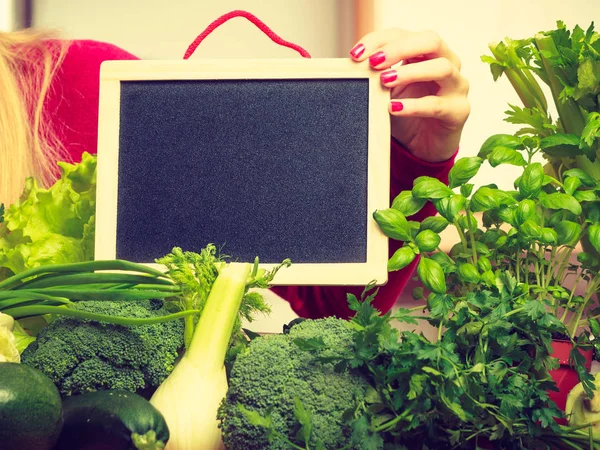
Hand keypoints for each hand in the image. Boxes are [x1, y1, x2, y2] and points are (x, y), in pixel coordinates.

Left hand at [350, 29, 469, 162]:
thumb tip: (354, 65)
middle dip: (399, 48)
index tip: (356, 54)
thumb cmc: (407, 114)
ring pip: (442, 68)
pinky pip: (437, 105)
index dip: (379, 40)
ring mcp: (457, 86)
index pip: (405, 35)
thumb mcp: (388, 92)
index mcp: (428, 54)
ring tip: (385, 80)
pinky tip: (394, 108)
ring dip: (410, 72)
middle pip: (430, 41)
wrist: (423, 148)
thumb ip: (377, 76)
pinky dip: (413, 105)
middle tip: (375, 62)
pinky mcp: (458, 111)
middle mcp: (448, 63)